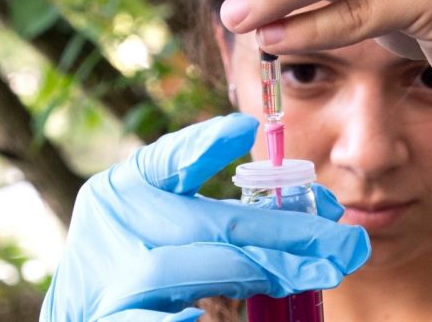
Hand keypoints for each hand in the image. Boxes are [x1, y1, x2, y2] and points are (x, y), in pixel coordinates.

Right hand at [40, 114, 369, 320]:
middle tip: (343, 245)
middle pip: (204, 223)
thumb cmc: (137, 250)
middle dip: (284, 234)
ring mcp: (102, 277)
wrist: (87, 305)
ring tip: (314, 275)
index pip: (166, 159)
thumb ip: (217, 189)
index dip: (205, 144)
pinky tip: (201, 319)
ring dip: (255, 271)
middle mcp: (110, 224)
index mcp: (125, 188)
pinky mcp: (101, 321)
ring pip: (178, 270)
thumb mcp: (163, 209)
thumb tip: (279, 161)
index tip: (247, 129)